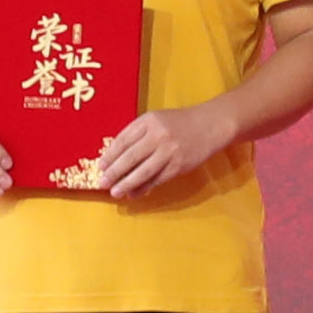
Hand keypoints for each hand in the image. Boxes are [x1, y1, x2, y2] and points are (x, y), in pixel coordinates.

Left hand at [73, 101, 234, 198]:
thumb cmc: (180, 123)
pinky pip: (158, 179)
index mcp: (149, 121)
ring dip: (126, 183)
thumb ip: (138, 134)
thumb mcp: (157, 120)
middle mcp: (159, 135)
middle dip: (114, 172)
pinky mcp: (179, 165)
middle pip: (130, 157)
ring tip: (114, 192)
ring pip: (143, 171)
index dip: (110, 155)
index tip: (101, 166)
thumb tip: (116, 158)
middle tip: (102, 183)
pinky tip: (134, 193)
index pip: (123, 140)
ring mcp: (170, 151)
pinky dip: (144, 188)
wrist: (211, 124)